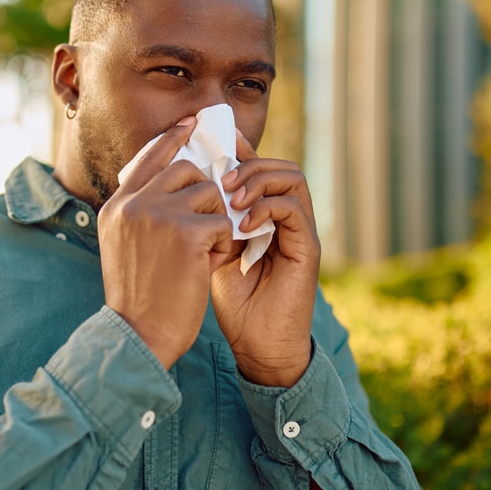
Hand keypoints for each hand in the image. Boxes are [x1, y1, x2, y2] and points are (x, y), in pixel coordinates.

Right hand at [99, 118, 237, 369]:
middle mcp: (133, 204)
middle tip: (208, 223)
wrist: (138, 335)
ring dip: (216, 223)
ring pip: (209, 194)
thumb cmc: (138, 300)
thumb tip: (174, 186)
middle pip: (186, 170)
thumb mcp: (124, 248)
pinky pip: (224, 222)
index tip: (191, 125)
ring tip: (202, 255)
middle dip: (205, 194)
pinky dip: (223, 246)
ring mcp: (159, 214)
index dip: (172, 139)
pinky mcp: (187, 232)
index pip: (148, 158)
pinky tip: (207, 267)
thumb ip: (140, 214)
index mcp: (116, 207)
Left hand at [210, 132, 319, 385]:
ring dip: (258, 181)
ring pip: (291, 177)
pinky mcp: (307, 247)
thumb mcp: (211, 250)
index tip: (210, 145)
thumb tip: (182, 186)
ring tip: (230, 198)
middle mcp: (286, 218)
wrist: (257, 345)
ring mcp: (300, 230)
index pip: (258, 167)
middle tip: (220, 179)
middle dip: (247, 164)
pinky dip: (267, 208)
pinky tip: (242, 226)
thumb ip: (207, 220)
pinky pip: (294, 208)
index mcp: (264, 214)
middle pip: (278, 164)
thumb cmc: (234, 302)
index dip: (237, 151)